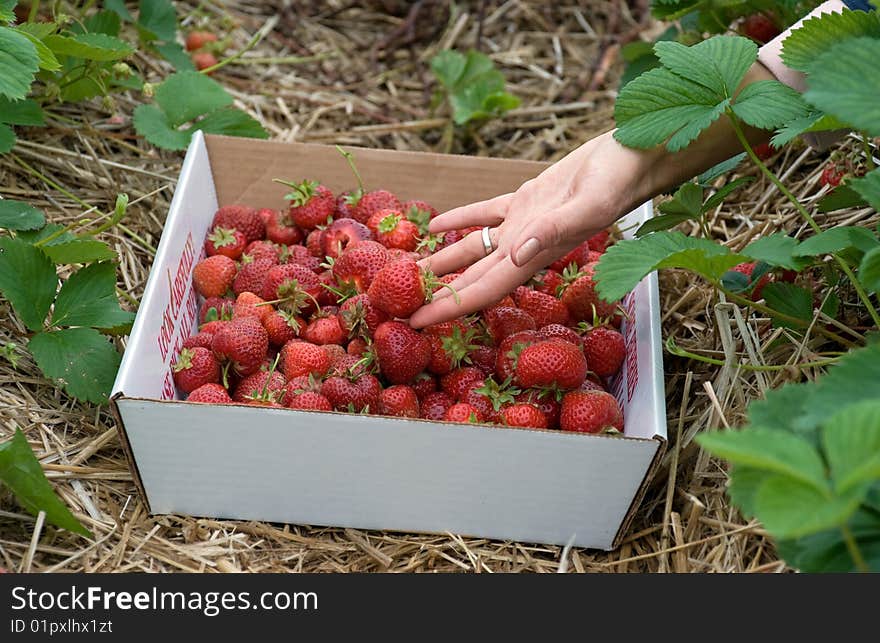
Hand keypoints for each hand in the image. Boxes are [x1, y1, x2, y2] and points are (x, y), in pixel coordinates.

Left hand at [408, 130, 659, 327]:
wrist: (633, 156)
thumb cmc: (618, 181)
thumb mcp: (589, 205)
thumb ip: (554, 230)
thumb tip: (517, 253)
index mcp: (534, 255)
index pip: (482, 291)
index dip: (447, 309)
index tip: (414, 323)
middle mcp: (524, 247)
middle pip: (470, 278)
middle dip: (436, 293)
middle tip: (396, 304)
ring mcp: (524, 224)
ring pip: (473, 250)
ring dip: (441, 261)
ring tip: (407, 271)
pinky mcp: (527, 200)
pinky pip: (485, 215)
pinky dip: (460, 221)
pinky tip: (436, 226)